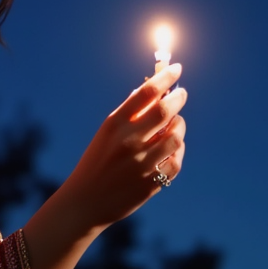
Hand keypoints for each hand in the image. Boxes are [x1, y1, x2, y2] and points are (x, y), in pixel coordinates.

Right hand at [60, 63, 186, 235]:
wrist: (85, 200)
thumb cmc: (97, 160)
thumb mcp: (106, 132)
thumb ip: (130, 113)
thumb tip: (152, 89)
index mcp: (115, 124)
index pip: (146, 92)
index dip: (165, 77)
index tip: (176, 68)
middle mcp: (129, 141)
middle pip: (165, 110)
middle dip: (178, 98)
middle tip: (181, 93)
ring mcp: (141, 163)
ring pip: (176, 136)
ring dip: (180, 126)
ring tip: (176, 124)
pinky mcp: (151, 183)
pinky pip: (176, 161)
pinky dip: (178, 151)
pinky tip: (173, 147)